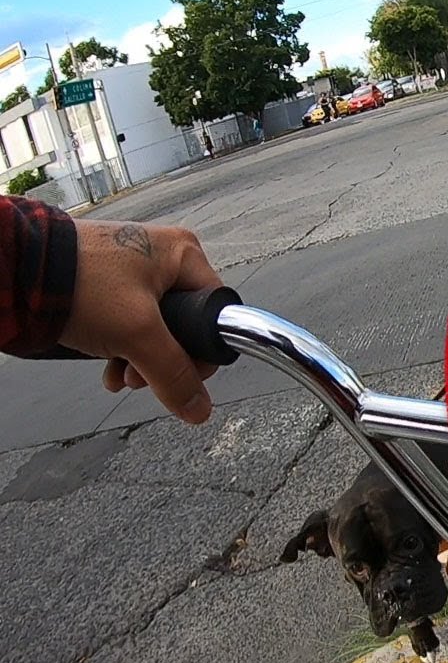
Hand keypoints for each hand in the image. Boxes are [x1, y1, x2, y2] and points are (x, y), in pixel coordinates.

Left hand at [58, 219, 223, 424]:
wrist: (17, 271)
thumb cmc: (80, 283)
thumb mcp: (138, 334)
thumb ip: (174, 374)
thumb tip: (199, 408)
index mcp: (185, 254)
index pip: (214, 314)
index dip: (200, 352)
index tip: (182, 375)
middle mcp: (163, 257)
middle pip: (184, 326)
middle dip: (162, 361)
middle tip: (141, 377)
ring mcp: (133, 269)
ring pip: (154, 330)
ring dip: (139, 360)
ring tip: (119, 374)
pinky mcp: (107, 283)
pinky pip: (128, 324)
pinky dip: (119, 349)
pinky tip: (106, 366)